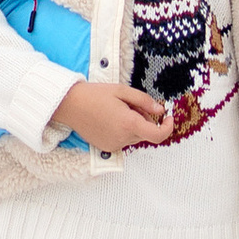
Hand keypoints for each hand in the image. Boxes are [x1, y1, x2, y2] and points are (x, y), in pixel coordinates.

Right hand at [54, 77, 174, 153]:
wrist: (70, 105)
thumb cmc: (95, 94)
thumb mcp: (122, 91)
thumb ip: (144, 101)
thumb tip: (160, 110)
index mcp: (129, 123)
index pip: (157, 135)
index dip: (167, 127)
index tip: (168, 117)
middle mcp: (122, 138)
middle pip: (145, 133)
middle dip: (145, 119)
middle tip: (131, 104)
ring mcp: (114, 145)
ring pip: (134, 136)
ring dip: (133, 125)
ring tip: (117, 109)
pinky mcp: (106, 147)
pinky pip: (123, 140)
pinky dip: (123, 130)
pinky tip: (110, 118)